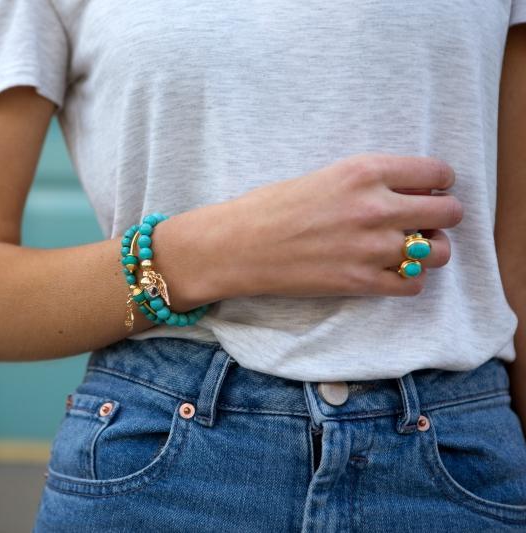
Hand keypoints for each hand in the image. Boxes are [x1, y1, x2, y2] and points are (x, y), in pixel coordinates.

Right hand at [211, 153, 461, 298]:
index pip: (438, 173)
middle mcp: (375, 208)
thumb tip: (407, 195)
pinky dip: (406, 280)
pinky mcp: (361, 282)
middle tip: (424, 223)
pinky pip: (413, 284)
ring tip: (406, 250)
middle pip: (449, 212)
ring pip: (438, 253)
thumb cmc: (272, 207)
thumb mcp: (326, 176)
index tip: (430, 191)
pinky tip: (387, 273)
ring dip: (429, 252)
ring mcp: (371, 248)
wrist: (238, 245)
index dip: (439, 184)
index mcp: (365, 171)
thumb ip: (369, 182)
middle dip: (442, 217)